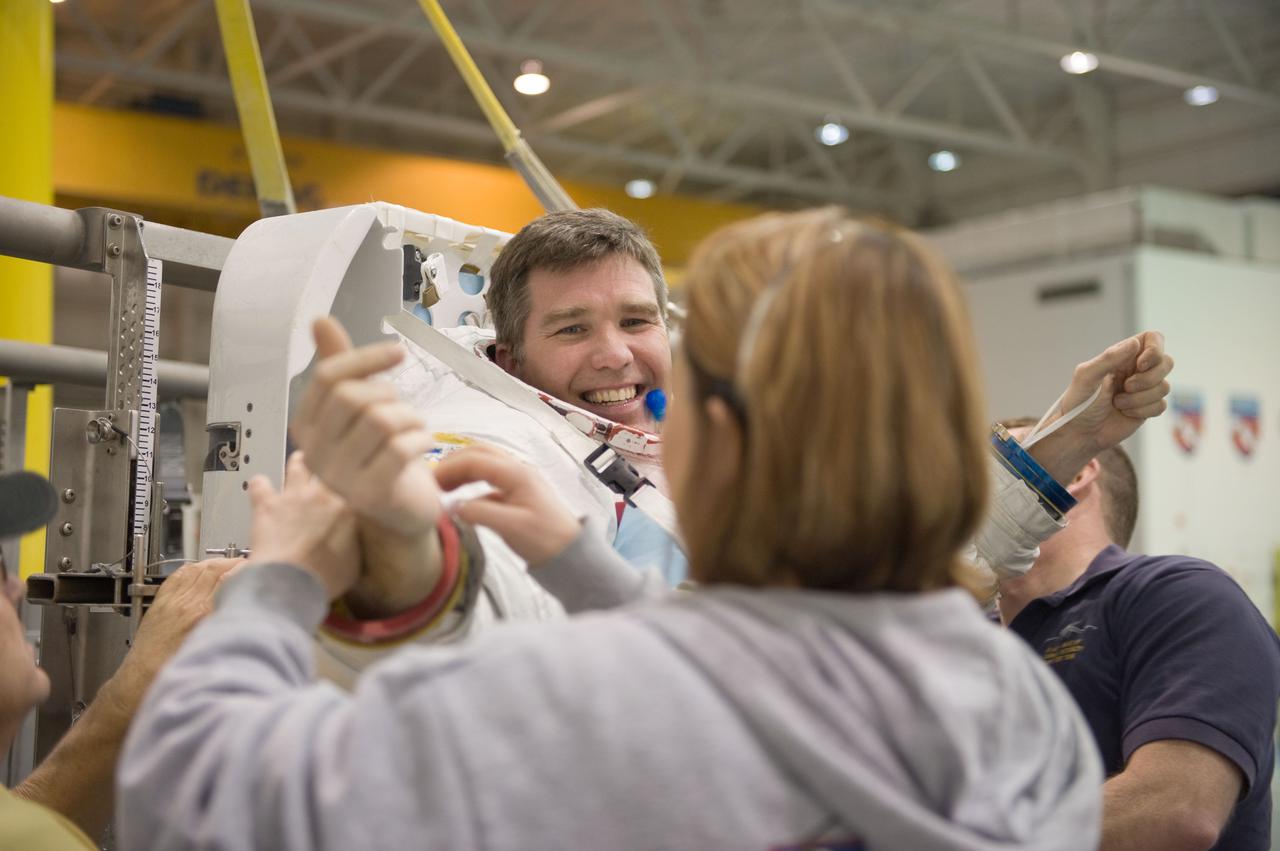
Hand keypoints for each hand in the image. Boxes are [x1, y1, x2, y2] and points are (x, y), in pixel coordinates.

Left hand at [97, 558, 238, 718]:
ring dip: (216, 564)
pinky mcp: (160, 603)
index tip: (260, 569)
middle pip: (215, 568)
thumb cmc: (174, 676)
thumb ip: (231, 627)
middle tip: (249, 566)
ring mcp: (172, 601)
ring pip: (198, 569)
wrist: (140, 684)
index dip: (247, 569)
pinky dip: (194, 569)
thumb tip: (253, 615)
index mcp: (202, 615)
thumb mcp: (216, 654)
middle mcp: (186, 604)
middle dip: (234, 563)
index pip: (230, 577)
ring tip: (229, 566)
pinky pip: (179, 576)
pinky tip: (202, 571)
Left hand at [246, 452, 360, 599]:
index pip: (352, 481)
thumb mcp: (353, 565)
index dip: (350, 479)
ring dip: (298, 463)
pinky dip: (260, 485)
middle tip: (327, 467)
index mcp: (346, 508)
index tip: (351, 481)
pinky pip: (260, 483)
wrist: (290, 581)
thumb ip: (353, 545)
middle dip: (327, 465)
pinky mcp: (267, 505)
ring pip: (298, 466)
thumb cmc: (324, 578)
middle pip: (327, 467)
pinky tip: (260, 486)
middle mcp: (321, 495)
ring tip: (299, 461)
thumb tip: (351, 542)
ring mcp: (293, 497)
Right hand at [291, 317, 441, 537]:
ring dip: (410, 417)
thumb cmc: (380, 451)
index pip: (328, 377)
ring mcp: (340, 478)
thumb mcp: (359, 405)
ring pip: (380, 421)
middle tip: (403, 409)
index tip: (398, 352)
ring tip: (415, 428)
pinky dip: (421, 439)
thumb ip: (340, 364)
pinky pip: (400, 449)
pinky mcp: (371, 495)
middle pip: (353, 397)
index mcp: (305, 426)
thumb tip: (319, 320)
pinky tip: (423, 445)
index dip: (366, 358)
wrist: (401, 509)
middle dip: (389, 394)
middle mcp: (314, 453)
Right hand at [434, 445, 581, 565]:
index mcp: (516, 473)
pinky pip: (490, 481)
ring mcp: (519, 481)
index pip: (474, 459)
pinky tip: (463, 502)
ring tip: (443, 488)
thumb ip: (479, 513)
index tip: (429, 484)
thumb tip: (454, 507)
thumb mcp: (510, 527)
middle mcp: (517, 470)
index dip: (449, 468)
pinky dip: (472, 485)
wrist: (571, 553)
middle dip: (453, 463)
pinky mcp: (518, 494)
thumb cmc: (544, 539)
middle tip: (433, 482)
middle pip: (478, 454)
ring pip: (484, 465)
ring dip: (462, 471)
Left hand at [1030, 331, 1172, 482]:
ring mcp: (1144, 389)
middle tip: (1126, 387)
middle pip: (1167, 362)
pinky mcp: (1147, 408)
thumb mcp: (1087, 376)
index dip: (1155, 350)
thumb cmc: (1078, 401)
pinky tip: (1125, 413)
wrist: (1079, 432)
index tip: (1140, 365)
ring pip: (1164, 387)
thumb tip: (1135, 343)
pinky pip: (1161, 405)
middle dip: (1148, 378)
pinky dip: (1142, 411)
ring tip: (1117, 403)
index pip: (1153, 338)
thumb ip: (1109, 358)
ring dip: (1139, 398)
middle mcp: (1136, 369)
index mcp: (1122, 356)